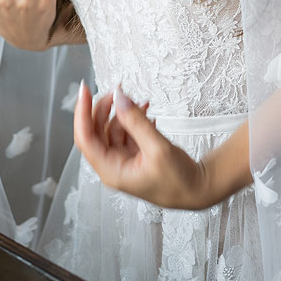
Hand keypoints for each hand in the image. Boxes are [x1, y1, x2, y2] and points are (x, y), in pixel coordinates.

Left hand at [74, 82, 210, 210]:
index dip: (82, 113)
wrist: (198, 190)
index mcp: (112, 171)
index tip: (85, 90)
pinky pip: (126, 133)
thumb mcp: (157, 148)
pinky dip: (133, 120)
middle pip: (96, 132)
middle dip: (105, 109)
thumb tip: (119, 98)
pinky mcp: (133, 157)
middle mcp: (113, 167)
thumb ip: (136, 121)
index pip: (85, 139)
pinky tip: (146, 113)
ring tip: (141, 103)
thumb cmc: (179, 180)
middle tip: (119, 91)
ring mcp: (123, 161)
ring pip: (112, 130)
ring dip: (123, 114)